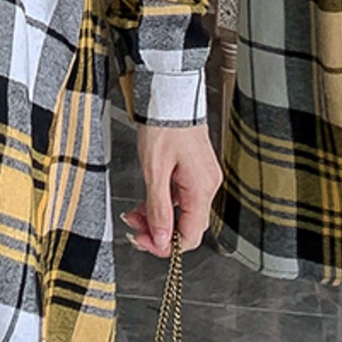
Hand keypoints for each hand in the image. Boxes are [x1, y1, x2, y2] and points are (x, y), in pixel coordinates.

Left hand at [121, 122, 222, 257]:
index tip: (143, 241)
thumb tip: (162, 240)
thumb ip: (159, 209)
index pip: (190, 235)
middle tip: (134, 227)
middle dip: (158, 231)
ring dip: (158, 216)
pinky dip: (163, 201)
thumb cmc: (164, 126)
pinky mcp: (195, 170)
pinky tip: (147, 200)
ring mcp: (203, 177)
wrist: (170, 96)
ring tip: (134, 212)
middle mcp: (207, 185)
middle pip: (187, 225)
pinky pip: (181, 196)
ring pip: (182, 211)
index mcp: (202, 188)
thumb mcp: (155, 170)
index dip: (166, 245)